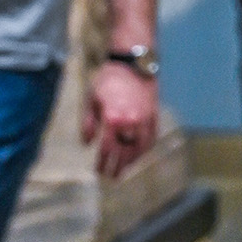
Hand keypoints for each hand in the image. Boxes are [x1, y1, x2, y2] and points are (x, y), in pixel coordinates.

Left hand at [82, 62, 158, 178]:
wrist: (133, 64)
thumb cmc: (109, 80)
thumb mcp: (92, 100)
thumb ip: (89, 124)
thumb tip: (87, 143)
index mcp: (113, 119)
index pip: (107, 149)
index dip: (102, 162)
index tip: (98, 171)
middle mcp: (130, 123)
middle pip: (124, 153)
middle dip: (118, 167)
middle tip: (112, 178)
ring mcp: (145, 120)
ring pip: (140, 148)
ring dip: (133, 161)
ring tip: (126, 169)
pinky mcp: (154, 115)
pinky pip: (151, 138)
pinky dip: (146, 149)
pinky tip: (140, 154)